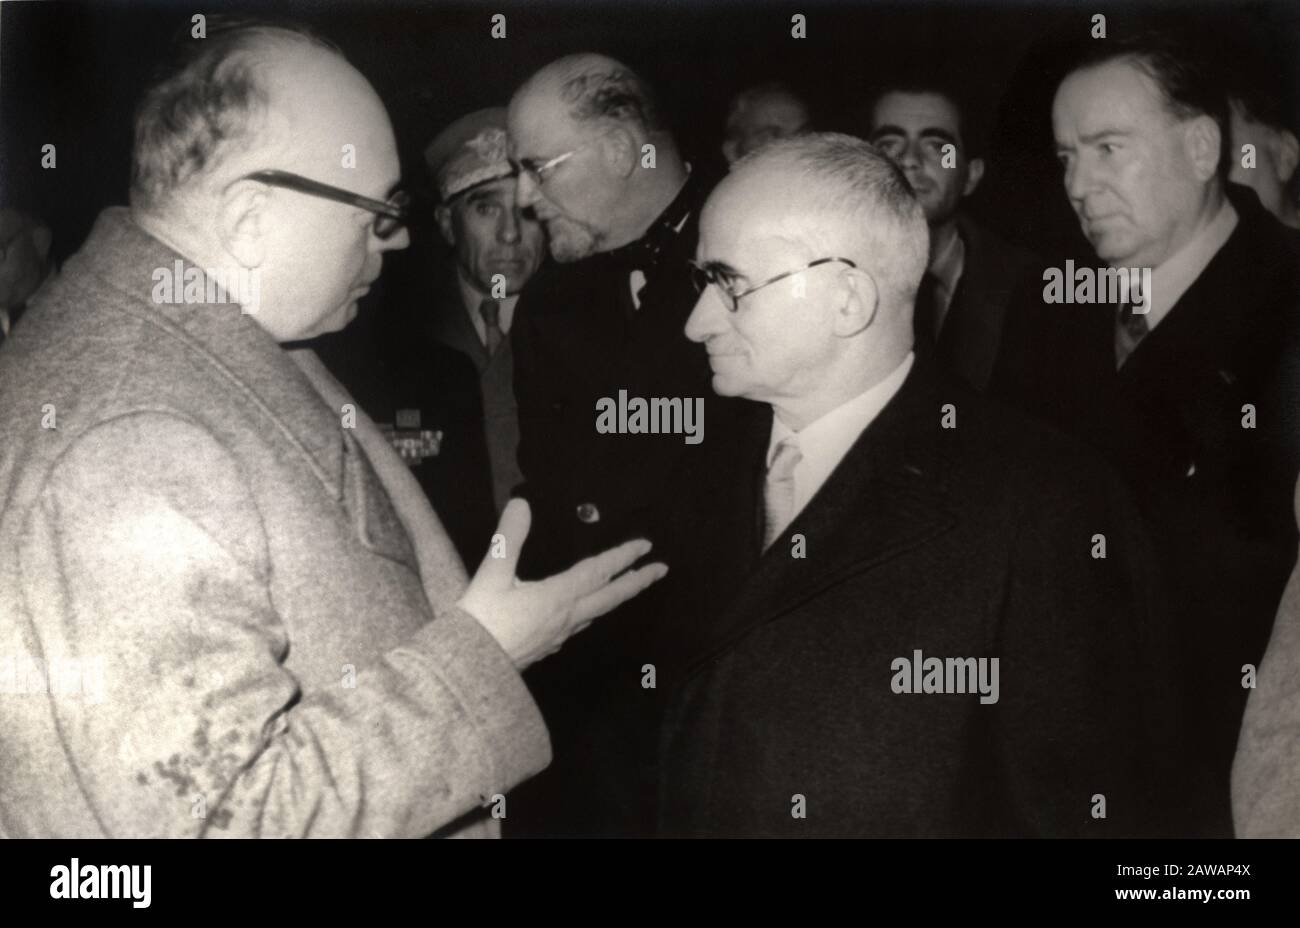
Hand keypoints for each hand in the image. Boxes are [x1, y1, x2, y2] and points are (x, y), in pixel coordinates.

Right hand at [459, 499, 668, 668]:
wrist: (468, 671)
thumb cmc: (481, 622)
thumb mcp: (492, 575)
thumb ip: (508, 538)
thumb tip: (522, 504)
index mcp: (558, 597)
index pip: (598, 572)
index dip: (623, 557)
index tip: (646, 546)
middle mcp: (566, 617)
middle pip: (610, 597)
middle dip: (637, 581)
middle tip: (661, 570)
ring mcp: (558, 635)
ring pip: (597, 612)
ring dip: (616, 596)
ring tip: (628, 587)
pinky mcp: (546, 647)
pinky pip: (580, 625)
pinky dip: (593, 611)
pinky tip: (585, 613)